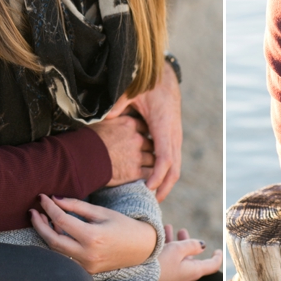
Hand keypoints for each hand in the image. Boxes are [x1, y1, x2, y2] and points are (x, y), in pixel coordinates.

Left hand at [30, 195, 157, 274]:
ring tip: (43, 219)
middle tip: (33, 211)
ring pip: (56, 251)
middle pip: (52, 240)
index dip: (49, 207)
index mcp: (92, 237)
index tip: (42, 198)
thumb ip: (77, 206)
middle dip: (39, 224)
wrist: (141, 248)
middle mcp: (87, 255)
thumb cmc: (123, 225)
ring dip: (47, 234)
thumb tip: (55, 199)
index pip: (61, 220)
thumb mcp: (102, 212)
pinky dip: (58, 244)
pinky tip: (57, 232)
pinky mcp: (86, 271)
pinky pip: (65, 257)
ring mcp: (86, 266)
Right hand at [87, 115, 153, 185]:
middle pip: (151, 143)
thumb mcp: (102, 122)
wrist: (82, 159)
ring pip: (153, 158)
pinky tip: (149, 177)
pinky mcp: (135, 172)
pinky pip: (150, 173)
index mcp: (129, 124)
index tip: (142, 137)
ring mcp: (137, 156)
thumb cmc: (88, 139)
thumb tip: (114, 114)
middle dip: (149, 148)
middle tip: (147, 153)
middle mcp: (136, 139)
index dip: (144, 133)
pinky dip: (151, 176)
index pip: (145, 126)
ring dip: (151, 162)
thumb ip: (114, 118)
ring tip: (150, 166)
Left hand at [127, 61, 181, 200]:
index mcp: (163, 125)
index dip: (158, 176)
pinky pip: (173, 160)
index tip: (147, 189)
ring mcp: (175, 136)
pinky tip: (154, 183)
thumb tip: (104, 118)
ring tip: (151, 198)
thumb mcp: (130, 91)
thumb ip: (117, 105)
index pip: (165, 158)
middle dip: (163, 188)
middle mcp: (172, 133)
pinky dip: (166, 174)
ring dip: (165, 184)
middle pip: (174, 168)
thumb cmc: (146, 84)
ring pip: (176, 166)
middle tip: (148, 203)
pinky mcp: (173, 137)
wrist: (165, 76)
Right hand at [154, 225, 223, 280]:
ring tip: (167, 228)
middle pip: (192, 259)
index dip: (217, 257)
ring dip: (175, 243)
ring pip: (178, 259)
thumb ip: (192, 245)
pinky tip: (160, 238)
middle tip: (182, 230)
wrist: (137, 279)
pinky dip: (167, 250)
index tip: (218, 250)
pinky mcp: (163, 279)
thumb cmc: (160, 264)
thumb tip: (202, 245)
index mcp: (193, 272)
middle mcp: (186, 278)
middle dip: (187, 243)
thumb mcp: (177, 249)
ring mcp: (174, 279)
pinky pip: (169, 263)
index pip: (212, 266)